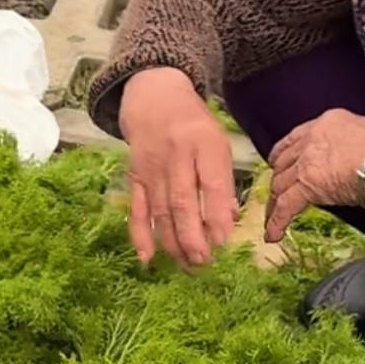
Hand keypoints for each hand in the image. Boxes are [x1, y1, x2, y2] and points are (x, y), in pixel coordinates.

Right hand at [119, 69, 238, 266]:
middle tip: (205, 262)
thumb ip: (223, 179)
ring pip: (161, 212)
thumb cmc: (194, 124)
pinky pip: (137, 209)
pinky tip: (148, 258)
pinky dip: (140, 235)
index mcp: (203, 143)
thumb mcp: (217, 142)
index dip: (218, 216)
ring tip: (188, 265)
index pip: (212, 184)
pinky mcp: (135, 177)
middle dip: (194, 237)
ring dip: (173, 243)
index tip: (225, 242)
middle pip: (182, 203)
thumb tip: (230, 219)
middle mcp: (175, 155)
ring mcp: (151, 168)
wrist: (153, 98)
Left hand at [266, 111, 364, 243]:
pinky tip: (274, 235)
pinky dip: (277, 222)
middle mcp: (312, 139)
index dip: (285, 153)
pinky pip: (286, 206)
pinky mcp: (308, 185)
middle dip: (278, 180)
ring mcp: (307, 162)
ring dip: (275, 203)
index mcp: (328, 123)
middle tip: (276, 193)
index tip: (280, 162)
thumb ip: (359, 145)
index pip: (297, 137)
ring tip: (272, 219)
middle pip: (285, 162)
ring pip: (281, 184)